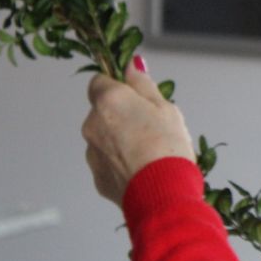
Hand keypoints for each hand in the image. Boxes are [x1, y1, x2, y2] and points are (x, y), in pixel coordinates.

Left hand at [82, 57, 195, 205]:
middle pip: (102, 111)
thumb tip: (131, 65)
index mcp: (109, 101)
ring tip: (149, 150)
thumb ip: (143, 83)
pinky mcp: (98, 177)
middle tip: (150, 125)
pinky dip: (121, 162)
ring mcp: (92, 153)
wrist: (162, 194)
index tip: (134, 93)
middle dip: (121, 114)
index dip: (117, 85)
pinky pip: (107, 162)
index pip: (99, 80)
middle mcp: (92, 124)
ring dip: (120, 139)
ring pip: (104, 137)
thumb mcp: (166, 106)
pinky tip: (142, 167)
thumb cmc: (167, 148)